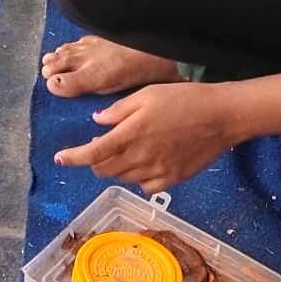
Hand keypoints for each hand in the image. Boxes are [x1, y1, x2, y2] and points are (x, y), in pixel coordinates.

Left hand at [53, 82, 240, 193]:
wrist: (221, 117)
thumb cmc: (184, 99)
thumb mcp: (147, 94)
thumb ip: (119, 110)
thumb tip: (98, 122)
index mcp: (130, 134)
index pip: (93, 152)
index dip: (73, 157)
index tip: (59, 159)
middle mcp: (140, 157)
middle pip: (104, 169)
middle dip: (94, 160)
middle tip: (101, 143)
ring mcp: (156, 172)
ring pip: (123, 178)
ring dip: (115, 167)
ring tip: (124, 149)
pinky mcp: (172, 180)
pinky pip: (144, 187)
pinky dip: (137, 178)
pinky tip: (143, 164)